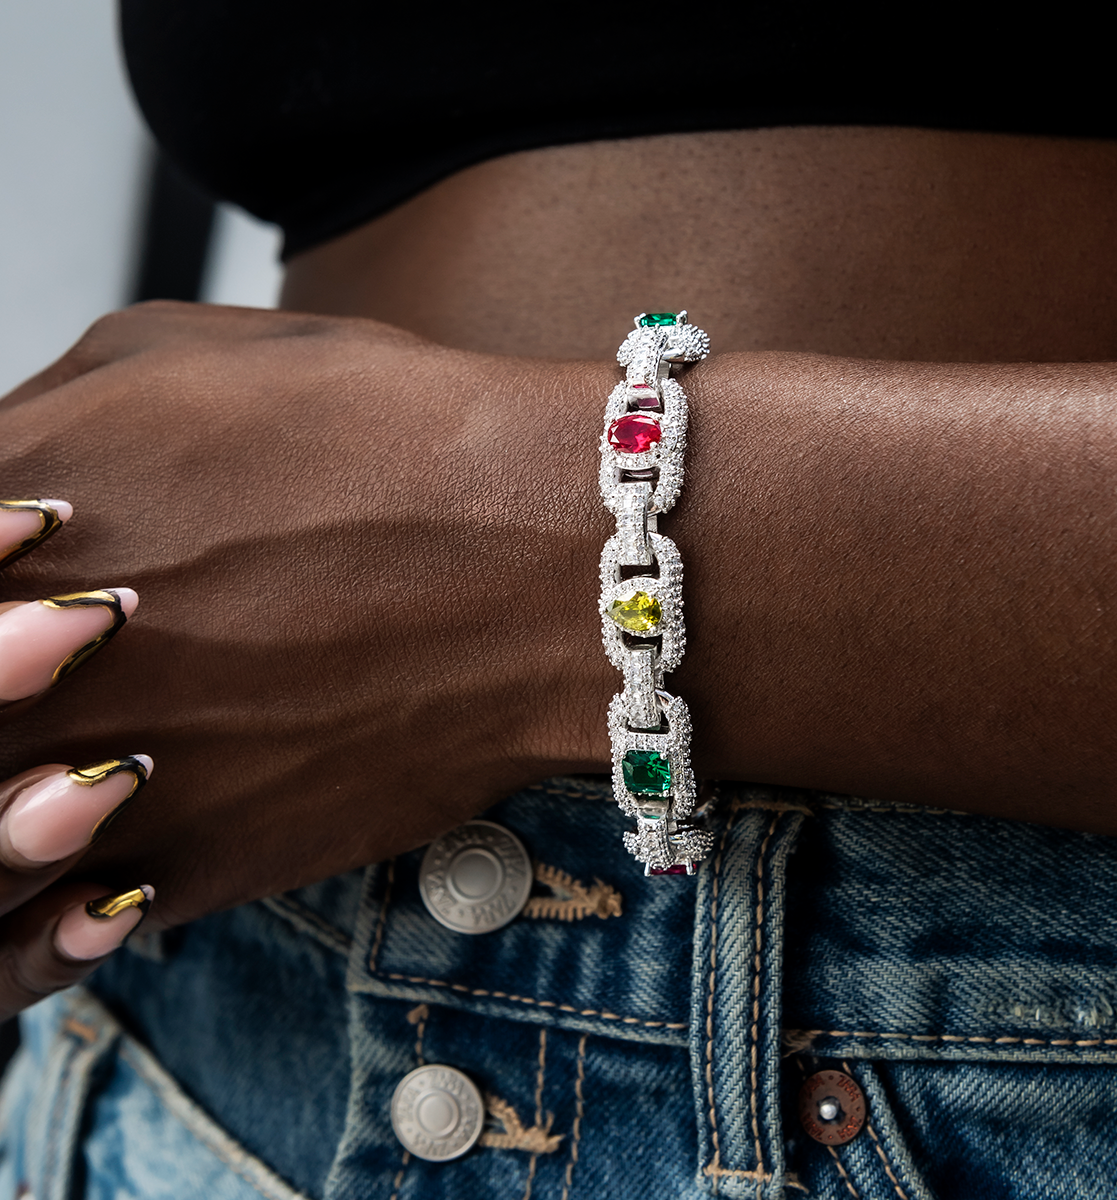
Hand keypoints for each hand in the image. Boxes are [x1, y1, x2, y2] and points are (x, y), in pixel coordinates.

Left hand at [0, 302, 612, 929]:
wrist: (547, 560)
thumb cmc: (384, 431)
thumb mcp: (176, 354)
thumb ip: (37, 420)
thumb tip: (0, 492)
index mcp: (10, 510)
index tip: (23, 574)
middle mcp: (31, 663)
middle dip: (0, 683)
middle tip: (58, 668)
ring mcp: (107, 781)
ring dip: (2, 807)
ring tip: (70, 762)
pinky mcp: (196, 864)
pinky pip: (62, 915)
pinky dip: (63, 884)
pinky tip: (112, 820)